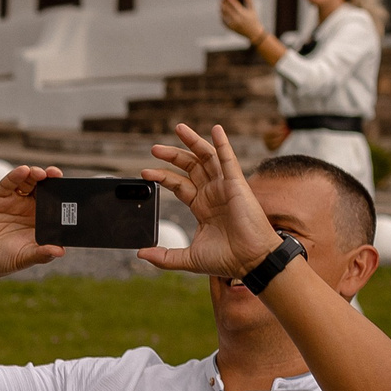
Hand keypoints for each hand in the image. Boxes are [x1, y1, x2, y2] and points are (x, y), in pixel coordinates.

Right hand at [0, 164, 66, 279]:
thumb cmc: (3, 261)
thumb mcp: (25, 258)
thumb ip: (42, 254)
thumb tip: (60, 251)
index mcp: (39, 221)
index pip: (54, 202)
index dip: (60, 193)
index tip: (67, 188)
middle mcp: (27, 208)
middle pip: (42, 187)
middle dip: (50, 178)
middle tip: (55, 174)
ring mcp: (12, 200)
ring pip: (27, 181)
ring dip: (34, 174)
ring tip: (39, 173)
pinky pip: (8, 183)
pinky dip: (16, 175)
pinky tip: (23, 171)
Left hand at [141, 122, 281, 280]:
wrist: (250, 261)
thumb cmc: (226, 259)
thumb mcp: (188, 258)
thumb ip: (164, 256)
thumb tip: (141, 253)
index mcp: (202, 207)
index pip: (179, 185)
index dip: (162, 177)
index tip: (144, 173)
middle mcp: (212, 193)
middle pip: (190, 166)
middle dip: (172, 156)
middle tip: (154, 148)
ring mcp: (225, 187)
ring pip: (207, 157)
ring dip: (193, 142)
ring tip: (179, 129)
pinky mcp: (237, 184)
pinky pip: (229, 159)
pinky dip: (222, 143)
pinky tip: (215, 129)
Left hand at [218, 0, 264, 42]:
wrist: (254, 33)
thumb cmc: (254, 19)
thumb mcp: (253, 10)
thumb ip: (249, 0)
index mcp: (243, 14)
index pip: (235, 4)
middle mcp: (237, 19)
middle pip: (227, 9)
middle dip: (224, 3)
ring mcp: (233, 24)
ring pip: (224, 15)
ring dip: (221, 9)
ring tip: (221, 4)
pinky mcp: (231, 28)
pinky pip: (224, 21)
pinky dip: (222, 15)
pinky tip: (222, 11)